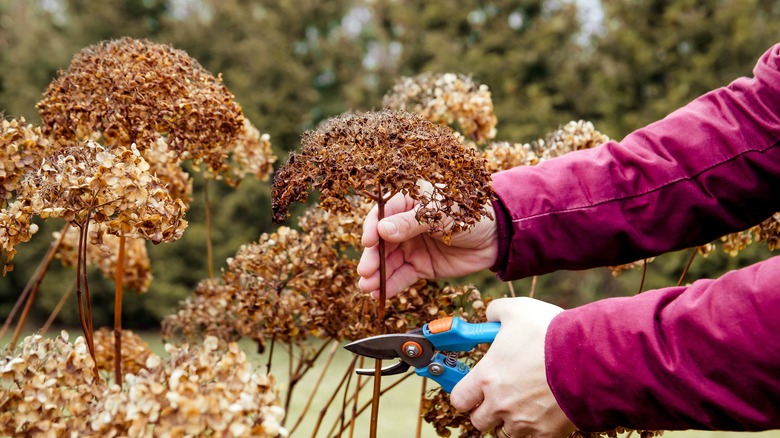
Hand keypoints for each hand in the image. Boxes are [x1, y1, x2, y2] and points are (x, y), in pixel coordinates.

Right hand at [357, 191, 497, 298]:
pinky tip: (379, 294)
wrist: (496, 236)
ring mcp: (412, 246)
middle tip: (365, 271)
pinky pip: (402, 276)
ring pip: (389, 261)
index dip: (372, 228)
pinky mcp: (421, 266)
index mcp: (408, 201)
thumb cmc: (469, 213)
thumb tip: (382, 229)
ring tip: (367, 287)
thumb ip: (411, 223)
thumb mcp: (440, 213)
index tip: (367, 242)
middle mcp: (405, 224)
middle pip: (381, 241)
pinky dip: (390, 285)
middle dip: (372, 257)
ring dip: (377, 274)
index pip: (382, 214)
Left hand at [450, 297, 574, 437]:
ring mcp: (524, 421)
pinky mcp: (548, 432)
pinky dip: (534, 428)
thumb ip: (496, 312)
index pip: (459, 399)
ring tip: (522, 403)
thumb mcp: (518, 309)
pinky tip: (543, 411)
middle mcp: (500, 404)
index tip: (471, 387)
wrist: (591, 358)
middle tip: (497, 395)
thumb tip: (490, 315)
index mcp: (487, 377)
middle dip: (485, 409)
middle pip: (478, 420)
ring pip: (505, 432)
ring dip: (509, 420)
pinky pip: (533, 437)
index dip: (464, 393)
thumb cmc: (552, 333)